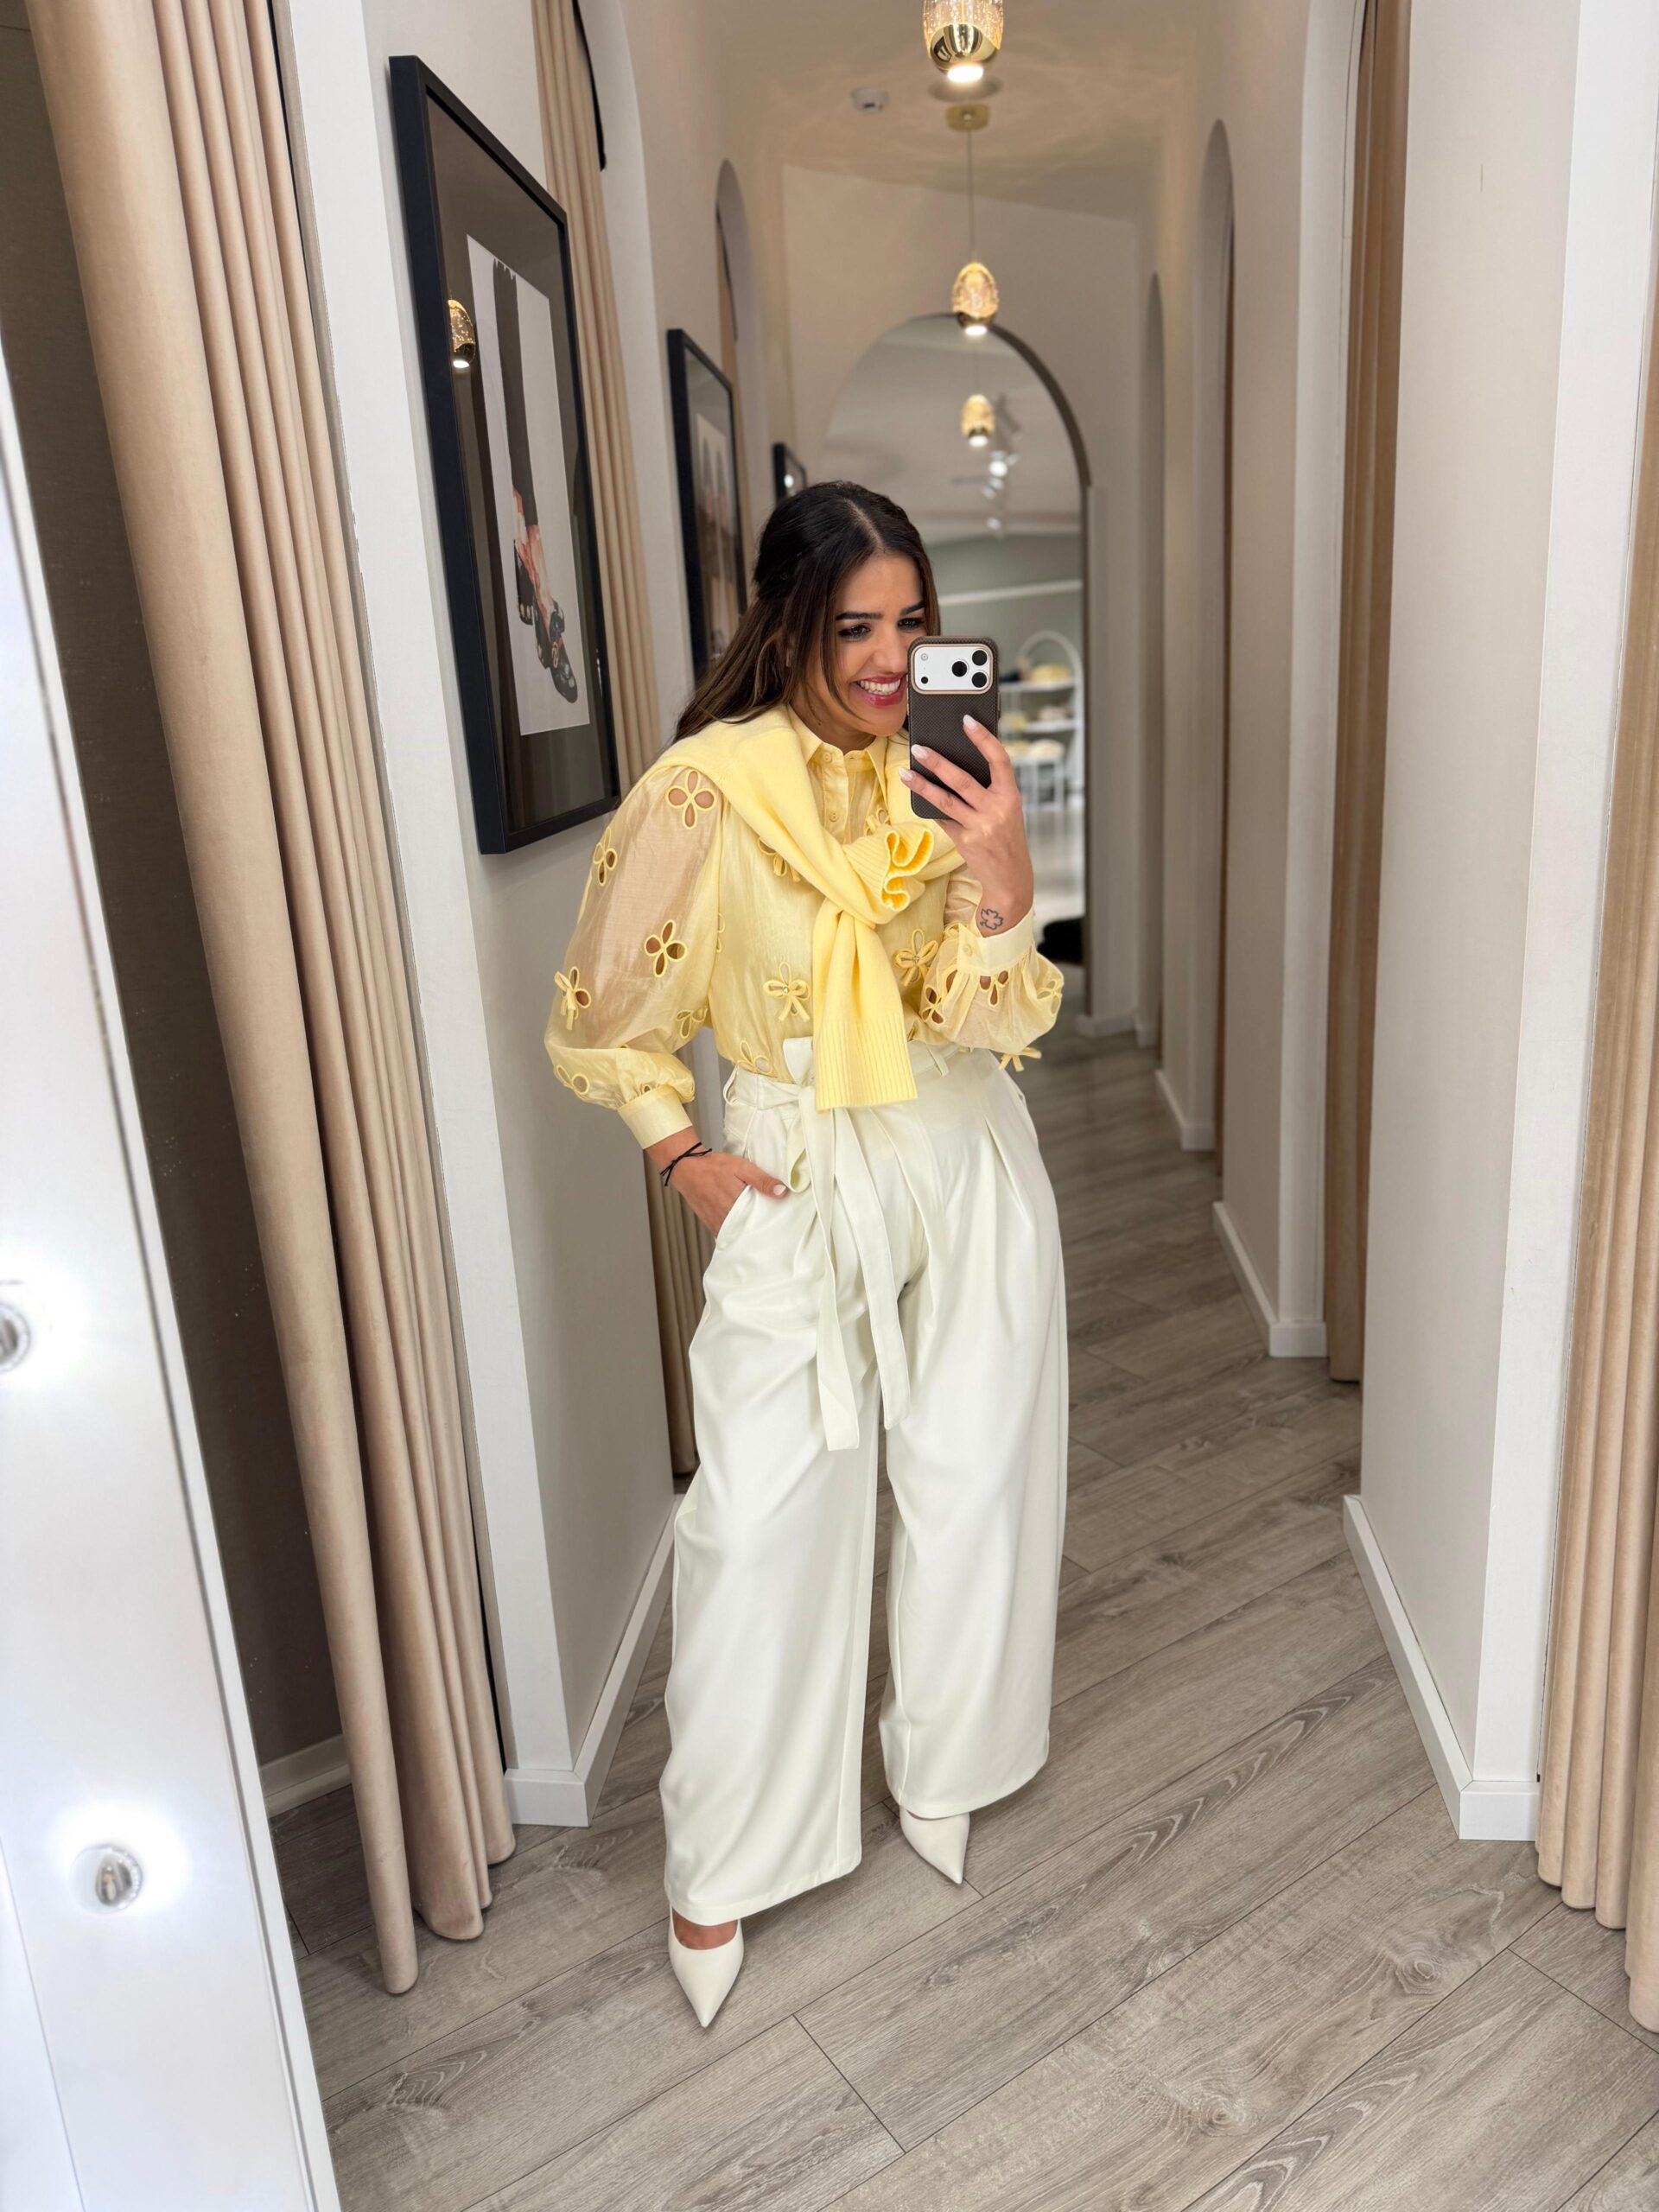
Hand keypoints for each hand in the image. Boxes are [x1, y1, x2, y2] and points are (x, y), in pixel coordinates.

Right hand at [646, 1138, 787, 1236]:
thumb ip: (762, 1180)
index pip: (760, 1221)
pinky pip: (726, 1234)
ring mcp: (717, 1223)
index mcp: (737, 1205)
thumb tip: (782, 1192)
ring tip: (761, 1232)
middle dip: (761, 1231)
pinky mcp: (711, 1224)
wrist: (686, 1169)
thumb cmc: (713, 1167)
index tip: (782, 1225)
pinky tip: (743, 1230)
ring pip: (738, 1235)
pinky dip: (735, 1234)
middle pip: (749, 1231)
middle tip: (774, 1231)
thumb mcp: (742, 1168)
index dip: (771, 1224)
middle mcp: (727, 1218)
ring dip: (748, 1234)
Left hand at [901, 717, 1033, 932]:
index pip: (999, 760)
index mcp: (1010, 796)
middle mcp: (996, 810)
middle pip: (962, 780)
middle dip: (938, 762)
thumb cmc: (1007, 836)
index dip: (984, 738)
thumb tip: (957, 764)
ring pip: (945, 800)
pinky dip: (930, 806)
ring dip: (922, 785)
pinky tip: (918, 796)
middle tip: (919, 748)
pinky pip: (943, 818)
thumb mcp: (1007, 810)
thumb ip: (989, 789)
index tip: (968, 721)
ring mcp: (979, 826)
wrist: (1010, 876)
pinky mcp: (964, 840)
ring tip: (905, 772)